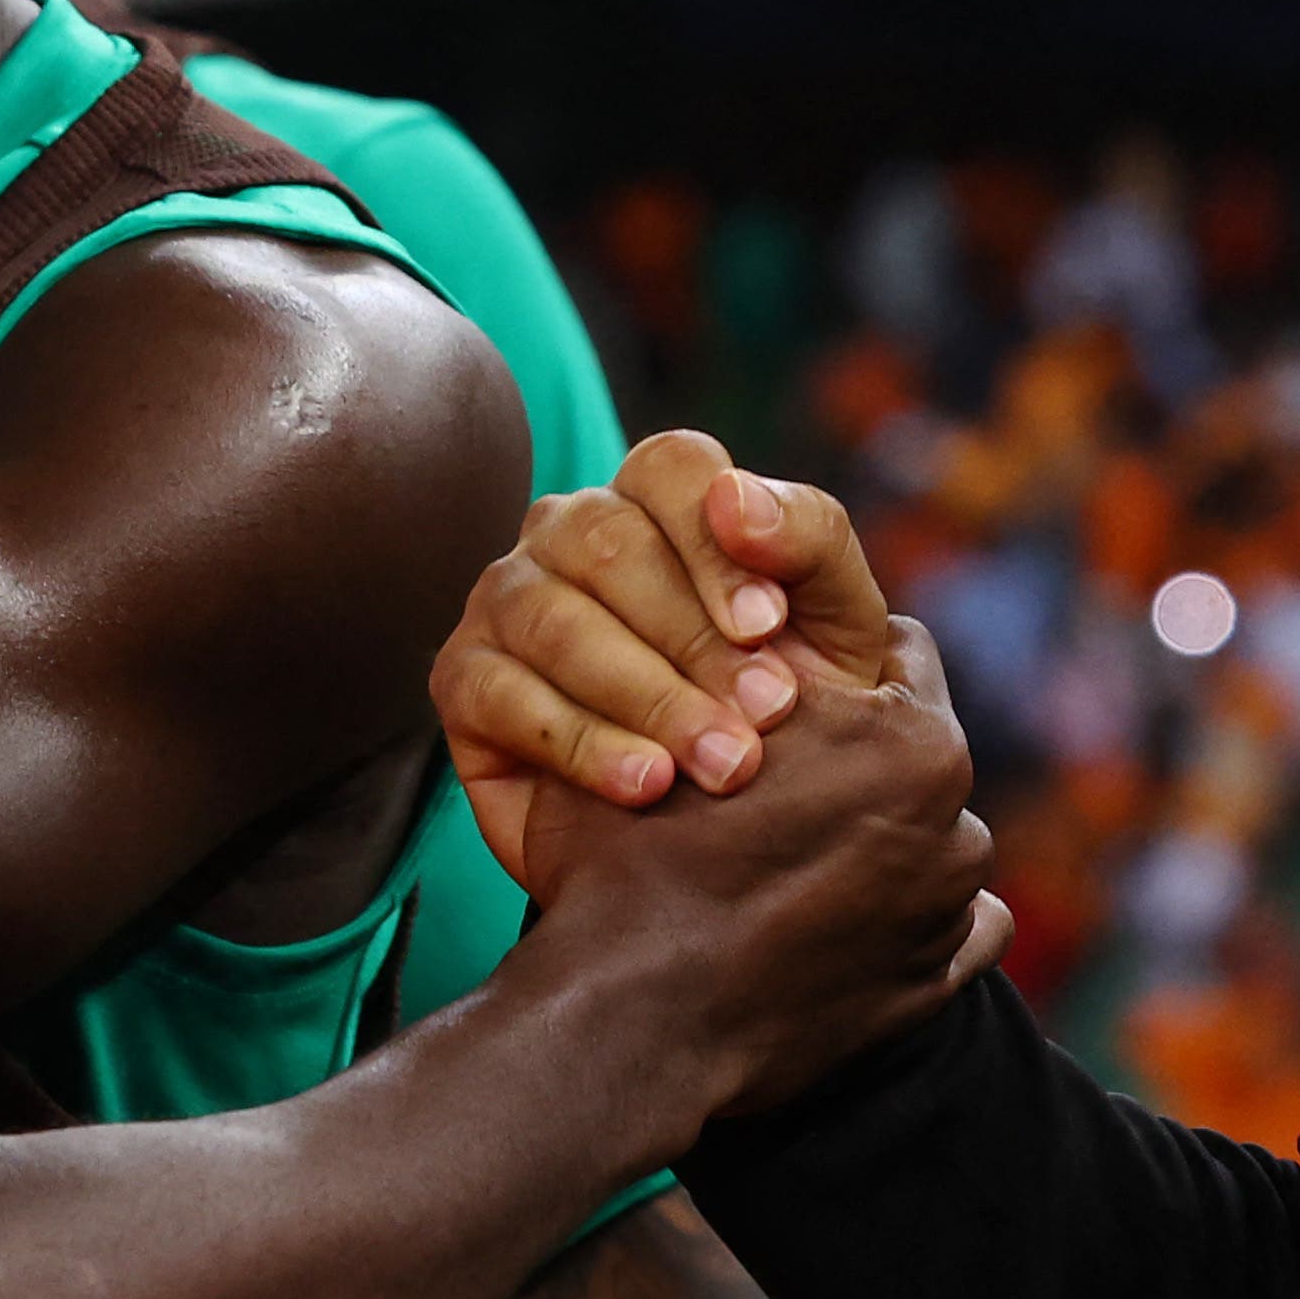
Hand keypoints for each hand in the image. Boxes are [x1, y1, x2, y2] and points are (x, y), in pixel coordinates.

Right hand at [437, 438, 900, 866]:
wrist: (734, 830)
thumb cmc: (787, 708)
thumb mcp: (835, 625)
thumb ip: (810, 541)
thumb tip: (737, 499)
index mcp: (655, 503)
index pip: (669, 468)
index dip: (715, 544)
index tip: (766, 625)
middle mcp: (567, 534)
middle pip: (608, 543)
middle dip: (694, 639)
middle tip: (764, 717)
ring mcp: (505, 601)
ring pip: (555, 620)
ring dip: (648, 697)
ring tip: (719, 765)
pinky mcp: (464, 681)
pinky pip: (500, 693)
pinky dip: (581, 742)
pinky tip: (646, 785)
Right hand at [505, 640, 1003, 1132]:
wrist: (625, 1023)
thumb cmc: (629, 864)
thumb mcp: (667, 725)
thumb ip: (730, 674)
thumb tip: (752, 648)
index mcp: (908, 738)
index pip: (897, 647)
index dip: (828, 660)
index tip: (769, 686)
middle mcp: (954, 822)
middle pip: (912, 749)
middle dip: (853, 752)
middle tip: (762, 775)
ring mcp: (948, 912)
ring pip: (926, 837)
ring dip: (875, 837)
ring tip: (781, 858)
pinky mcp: (930, 985)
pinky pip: (956, 928)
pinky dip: (910, 917)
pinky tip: (836, 916)